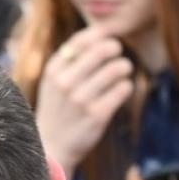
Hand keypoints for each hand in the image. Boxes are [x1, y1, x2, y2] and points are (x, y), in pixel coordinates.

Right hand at [34, 27, 134, 172]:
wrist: (52, 147)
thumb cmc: (58, 109)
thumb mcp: (53, 82)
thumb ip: (70, 59)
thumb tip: (100, 32)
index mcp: (53, 71)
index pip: (81, 40)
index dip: (99, 35)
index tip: (106, 39)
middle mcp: (65, 83)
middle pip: (102, 50)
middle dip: (115, 48)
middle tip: (118, 54)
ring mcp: (81, 99)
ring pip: (117, 68)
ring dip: (124, 67)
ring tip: (122, 71)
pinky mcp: (97, 115)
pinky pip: (123, 88)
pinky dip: (126, 87)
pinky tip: (121, 90)